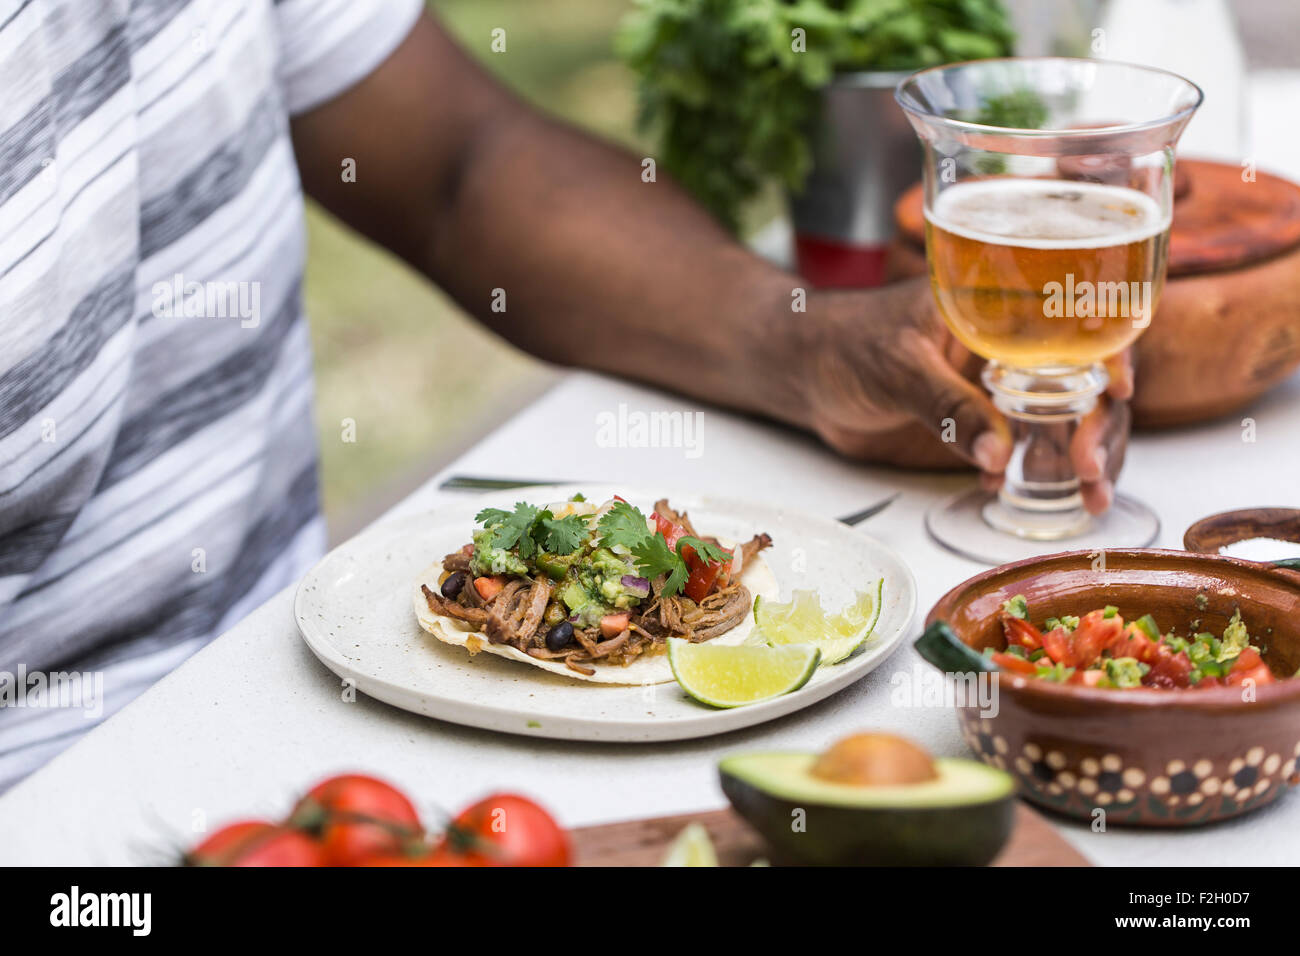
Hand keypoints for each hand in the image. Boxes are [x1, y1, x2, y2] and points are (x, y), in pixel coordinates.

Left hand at [798, 278, 1130, 514]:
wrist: (804, 370)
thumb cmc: (844, 343)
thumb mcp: (897, 367)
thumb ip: (945, 406)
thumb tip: (997, 454)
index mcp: (1002, 305)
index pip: (1076, 319)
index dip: (1111, 350)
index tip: (1118, 391)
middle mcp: (1013, 346)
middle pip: (1085, 380)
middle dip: (1102, 424)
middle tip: (1090, 468)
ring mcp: (1001, 387)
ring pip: (1066, 419)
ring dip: (1086, 457)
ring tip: (1091, 498)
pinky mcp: (981, 423)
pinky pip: (1027, 447)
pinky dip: (1042, 472)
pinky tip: (1039, 496)